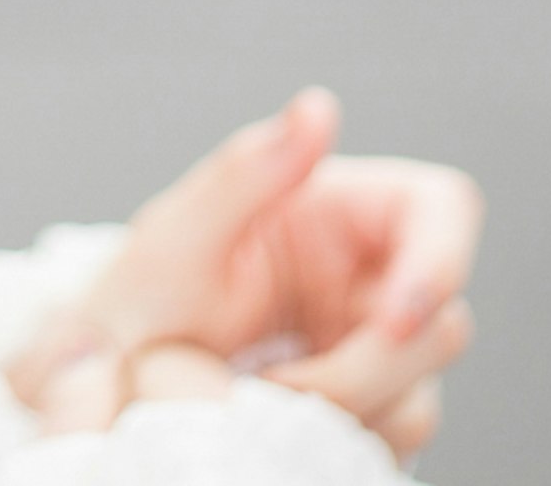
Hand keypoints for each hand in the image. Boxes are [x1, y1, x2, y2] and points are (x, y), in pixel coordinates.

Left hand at [8, 90, 481, 459]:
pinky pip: (388, 440)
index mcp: (341, 214)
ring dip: (348, 411)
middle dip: (372, 366)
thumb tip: (318, 106)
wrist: (107, 388)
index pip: (443, 210)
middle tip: (284, 387)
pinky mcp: (359, 412)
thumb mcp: (175, 236)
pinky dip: (339, 444)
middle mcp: (369, 280)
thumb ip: (246, 172)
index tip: (394, 318)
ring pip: (419, 393)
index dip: (441, 261)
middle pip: (441, 321)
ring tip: (254, 402)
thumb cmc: (139, 299)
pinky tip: (274, 431)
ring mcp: (367, 351)